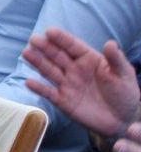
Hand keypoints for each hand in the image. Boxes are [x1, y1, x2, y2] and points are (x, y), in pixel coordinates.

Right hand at [23, 28, 139, 139]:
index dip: (62, 39)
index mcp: (89, 60)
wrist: (123, 119)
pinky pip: (49, 93)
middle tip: (34, 39)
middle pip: (57, 56)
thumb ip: (116, 59)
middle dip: (45, 47)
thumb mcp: (124, 74)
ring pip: (49, 71)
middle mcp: (74, 70)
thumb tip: (110, 43)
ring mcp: (67, 85)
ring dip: (38, 62)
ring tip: (26, 53)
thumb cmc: (125, 93)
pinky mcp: (63, 101)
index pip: (73, 46)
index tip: (50, 31)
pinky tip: (28, 82)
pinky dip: (39, 88)